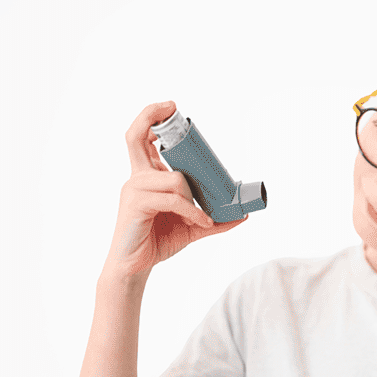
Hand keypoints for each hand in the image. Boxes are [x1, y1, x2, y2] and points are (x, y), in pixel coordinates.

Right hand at [105, 101, 246, 275]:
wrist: (136, 268)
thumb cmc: (157, 242)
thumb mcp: (192, 228)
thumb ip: (214, 219)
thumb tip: (242, 215)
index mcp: (147, 177)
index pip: (141, 139)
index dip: (152, 118)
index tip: (172, 108)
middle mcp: (137, 178)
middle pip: (135, 136)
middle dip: (152, 116)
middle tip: (174, 108)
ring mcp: (134, 190)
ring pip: (174, 178)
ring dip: (194, 197)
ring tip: (202, 218)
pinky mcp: (136, 204)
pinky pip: (173, 198)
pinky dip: (192, 211)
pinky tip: (200, 222)